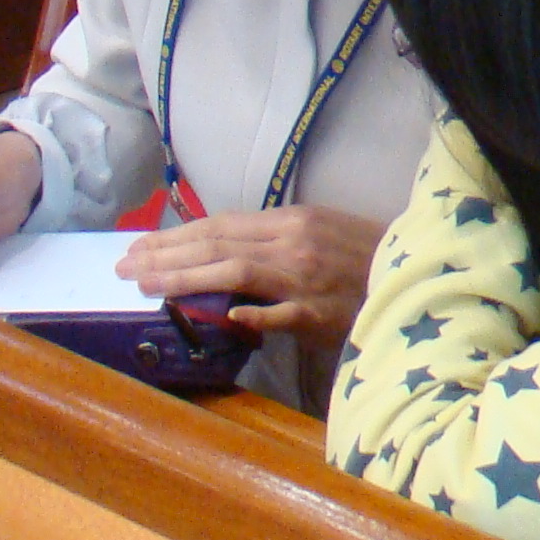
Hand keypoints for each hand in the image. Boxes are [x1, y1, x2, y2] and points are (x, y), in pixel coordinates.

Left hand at [117, 206, 383, 341]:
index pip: (220, 225)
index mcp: (291, 221)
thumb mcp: (321, 232)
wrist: (417, 274)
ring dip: (184, 278)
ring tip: (145, 285)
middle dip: (164, 255)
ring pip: (232, 272)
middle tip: (122, 266)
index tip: (139, 246)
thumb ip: (275, 240)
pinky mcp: (319, 311)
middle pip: (216, 244)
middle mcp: (292, 242)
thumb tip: (224, 252)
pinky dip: (251, 314)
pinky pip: (279, 313)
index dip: (175, 236)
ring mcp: (304, 277)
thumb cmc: (367, 255)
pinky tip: (221, 318)